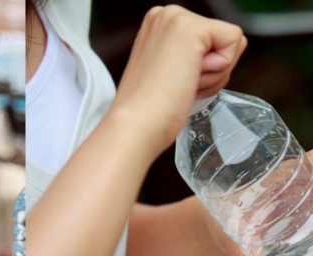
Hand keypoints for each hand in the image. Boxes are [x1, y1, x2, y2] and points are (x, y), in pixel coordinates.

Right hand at [111, 5, 246, 157]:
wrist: (137, 124)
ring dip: (214, 74)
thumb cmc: (149, 111)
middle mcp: (166, 15)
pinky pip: (234, 42)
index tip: (175, 82)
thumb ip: (189, 58)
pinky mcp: (192, 28)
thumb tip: (214, 59)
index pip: (211, 39)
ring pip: (231, 42)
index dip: (204, 69)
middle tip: (179, 85)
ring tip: (181, 84)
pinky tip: (190, 78)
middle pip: (224, 39)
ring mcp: (177, 19)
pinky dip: (219, 70)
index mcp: (159, 25)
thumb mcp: (169, 72)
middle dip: (212, 70)